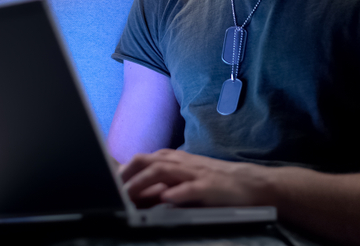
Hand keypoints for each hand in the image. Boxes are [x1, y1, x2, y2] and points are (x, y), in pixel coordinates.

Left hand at [118, 149, 274, 207]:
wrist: (251, 184)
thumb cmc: (217, 183)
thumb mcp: (187, 178)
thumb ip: (164, 183)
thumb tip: (136, 193)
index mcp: (176, 160)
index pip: (144, 159)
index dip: (124, 170)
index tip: (108, 183)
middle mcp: (183, 163)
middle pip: (148, 161)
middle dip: (128, 174)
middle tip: (112, 190)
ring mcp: (196, 174)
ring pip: (164, 171)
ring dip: (143, 183)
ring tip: (128, 196)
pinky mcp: (210, 187)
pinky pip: (191, 188)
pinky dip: (177, 192)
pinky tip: (166, 199)